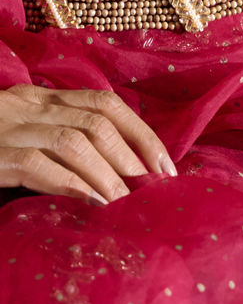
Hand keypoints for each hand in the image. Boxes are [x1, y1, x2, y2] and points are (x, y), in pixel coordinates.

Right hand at [0, 85, 175, 203]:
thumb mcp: (27, 137)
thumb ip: (66, 143)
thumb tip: (125, 175)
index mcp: (42, 99)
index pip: (105, 104)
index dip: (142, 134)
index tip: (166, 166)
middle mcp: (28, 106)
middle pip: (96, 124)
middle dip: (131, 159)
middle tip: (152, 190)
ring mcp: (8, 128)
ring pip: (73, 142)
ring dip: (108, 175)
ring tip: (127, 203)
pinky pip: (37, 165)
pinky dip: (73, 184)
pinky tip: (93, 204)